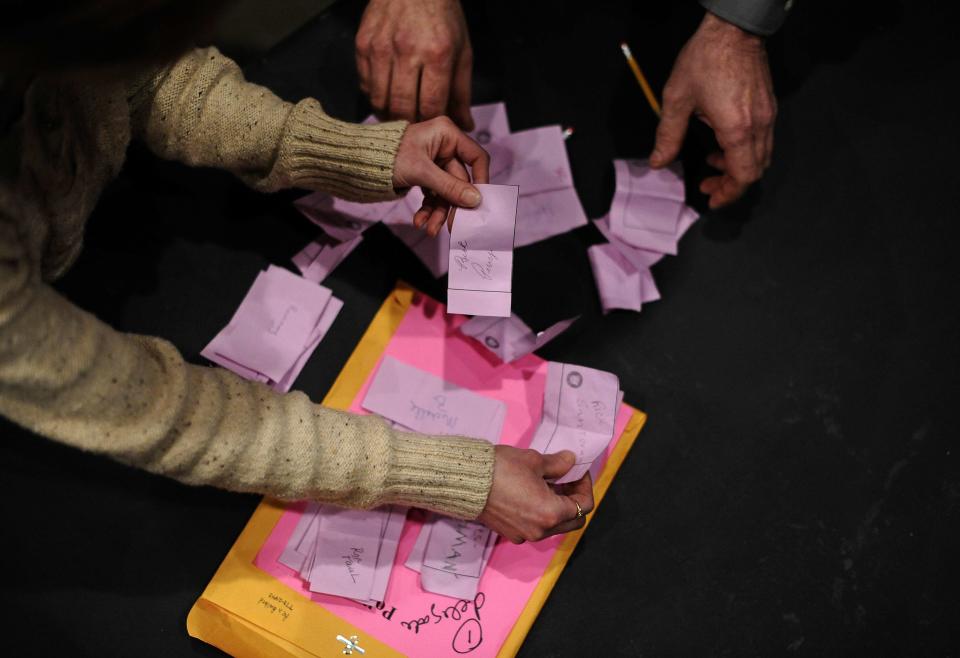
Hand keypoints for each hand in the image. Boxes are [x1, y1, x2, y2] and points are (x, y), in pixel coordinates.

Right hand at [356, 0, 473, 128]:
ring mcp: (381, 48)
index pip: (431, 106)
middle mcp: (407, 51)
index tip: (433, 129)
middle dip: (410, 125)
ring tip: (399, 116)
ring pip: (380, 101)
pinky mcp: (363, 45)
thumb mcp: (462, 51)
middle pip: (403, 108)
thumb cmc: (442, 16)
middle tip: (415, 128)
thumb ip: (462, 92)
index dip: (431, 124)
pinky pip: (365, 85)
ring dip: (389, 116)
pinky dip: (375, 97)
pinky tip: (386, 96)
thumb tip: (465, 125)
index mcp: (437, 54)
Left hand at [392, 116, 488, 235]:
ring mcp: (434, 162)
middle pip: (459, 181)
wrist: (358, 162)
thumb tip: (475, 200)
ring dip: (438, 212)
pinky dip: (428, 209)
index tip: (479, 202)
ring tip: (429, 229)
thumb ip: (449, 186)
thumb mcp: (421, 171)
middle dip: (451, 205)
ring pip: (446, 192)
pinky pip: (433, 195)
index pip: (476, 157)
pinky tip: (420, 221)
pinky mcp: (424, 175)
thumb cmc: (387, 156)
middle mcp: (444, 146)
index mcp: (447, 134)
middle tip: (453, 227)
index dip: (481, 179)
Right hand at [477, 446, 594, 542]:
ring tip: (547, 484)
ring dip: (556, 507)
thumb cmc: (501, 469)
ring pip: (553, 525)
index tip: (577, 471)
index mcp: (551, 514)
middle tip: (566, 479)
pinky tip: (530, 493)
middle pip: (572, 520)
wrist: (464, 481)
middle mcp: (540, 530)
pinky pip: (535, 526)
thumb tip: (571, 461)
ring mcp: (524, 535)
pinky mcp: (510, 534)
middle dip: (573, 500)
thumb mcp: (534, 461)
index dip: (585, 486)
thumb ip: (558, 464)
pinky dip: (540, 513)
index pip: (584, 506)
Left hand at [651, 12, 776, 207]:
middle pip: (755, 171)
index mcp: (737, 129)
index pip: (742, 176)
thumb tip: (658, 162)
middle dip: (731, 184)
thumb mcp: (677, 99)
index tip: (711, 199)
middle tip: (708, 186)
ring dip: (737, 167)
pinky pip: (762, 140)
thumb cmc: (706, 59)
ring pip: (761, 156)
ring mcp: (768, 115)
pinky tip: (723, 141)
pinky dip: (744, 150)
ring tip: (712, 161)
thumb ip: (668, 135)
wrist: (733, 28)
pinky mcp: (769, 106)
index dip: (728, 193)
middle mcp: (759, 126)